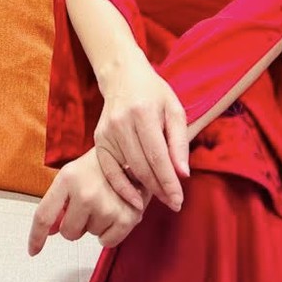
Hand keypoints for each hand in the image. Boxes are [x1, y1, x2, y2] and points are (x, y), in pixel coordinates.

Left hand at [28, 154, 147, 256]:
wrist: (131, 155)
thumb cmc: (98, 167)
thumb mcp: (72, 176)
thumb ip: (58, 203)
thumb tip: (50, 232)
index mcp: (67, 179)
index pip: (44, 215)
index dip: (36, 236)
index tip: (33, 251)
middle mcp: (85, 193)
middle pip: (68, 232)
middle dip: (75, 226)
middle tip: (87, 207)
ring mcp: (106, 206)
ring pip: (90, 235)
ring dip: (95, 224)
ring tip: (105, 202)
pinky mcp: (127, 217)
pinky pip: (107, 242)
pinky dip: (110, 234)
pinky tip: (115, 214)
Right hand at [95, 59, 189, 211]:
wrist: (123, 77)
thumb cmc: (154, 94)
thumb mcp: (175, 110)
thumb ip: (179, 142)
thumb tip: (183, 174)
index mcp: (143, 112)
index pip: (158, 156)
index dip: (169, 182)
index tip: (178, 200)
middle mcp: (122, 123)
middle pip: (142, 167)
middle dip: (159, 189)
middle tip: (173, 204)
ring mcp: (107, 132)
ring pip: (127, 170)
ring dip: (144, 190)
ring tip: (160, 200)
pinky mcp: (98, 139)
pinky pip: (109, 170)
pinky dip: (121, 187)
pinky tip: (134, 199)